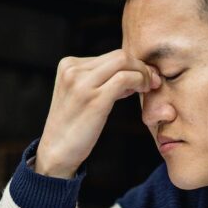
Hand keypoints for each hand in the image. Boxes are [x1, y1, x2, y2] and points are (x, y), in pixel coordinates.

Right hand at [35, 50, 160, 178]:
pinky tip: (142, 92)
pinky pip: (125, 79)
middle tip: (152, 81)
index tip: (142, 79)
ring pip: (124, 62)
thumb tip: (133, 71)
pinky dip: (139, 82)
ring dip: (143, 74)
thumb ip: (101, 80)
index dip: (131, 65)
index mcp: (68, 65)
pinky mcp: (94, 98)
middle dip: (141, 66)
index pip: (109, 56)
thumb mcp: (80, 94)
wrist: (56, 151)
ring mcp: (82, 83)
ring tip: (147, 88)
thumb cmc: (72, 126)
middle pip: (119, 55)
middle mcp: (73, 70)